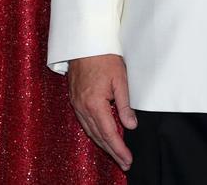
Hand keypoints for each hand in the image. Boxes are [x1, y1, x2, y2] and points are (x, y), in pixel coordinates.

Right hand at [68, 54, 136, 171]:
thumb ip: (125, 104)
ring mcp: (76, 104)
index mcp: (94, 103)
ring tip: (116, 154)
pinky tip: (102, 136)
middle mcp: (82, 107)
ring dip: (103, 144)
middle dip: (112, 151)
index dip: (119, 148)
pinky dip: (95, 132)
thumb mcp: (120, 79)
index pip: (109, 133)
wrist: (85, 43)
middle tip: (124, 163)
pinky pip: (85, 122)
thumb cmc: (104, 57)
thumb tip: (131, 125)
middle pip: (98, 136)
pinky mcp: (75, 100)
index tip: (128, 160)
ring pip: (90, 131)